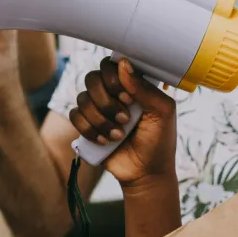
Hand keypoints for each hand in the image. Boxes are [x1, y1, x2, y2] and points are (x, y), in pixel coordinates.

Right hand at [68, 58, 175, 186]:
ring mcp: (98, 109)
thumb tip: (122, 64)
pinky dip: (89, 129)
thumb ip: (144, 88)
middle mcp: (112, 93)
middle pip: (93, 78)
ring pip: (82, 98)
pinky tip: (105, 141)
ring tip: (118, 135)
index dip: (114, 79)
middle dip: (107, 102)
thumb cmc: (159, 140)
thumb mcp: (162, 112)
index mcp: (131, 84)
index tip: (128, 98)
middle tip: (125, 119)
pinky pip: (75, 116)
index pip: (111, 65)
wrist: (146, 172)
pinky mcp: (87, 125)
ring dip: (101, 120)